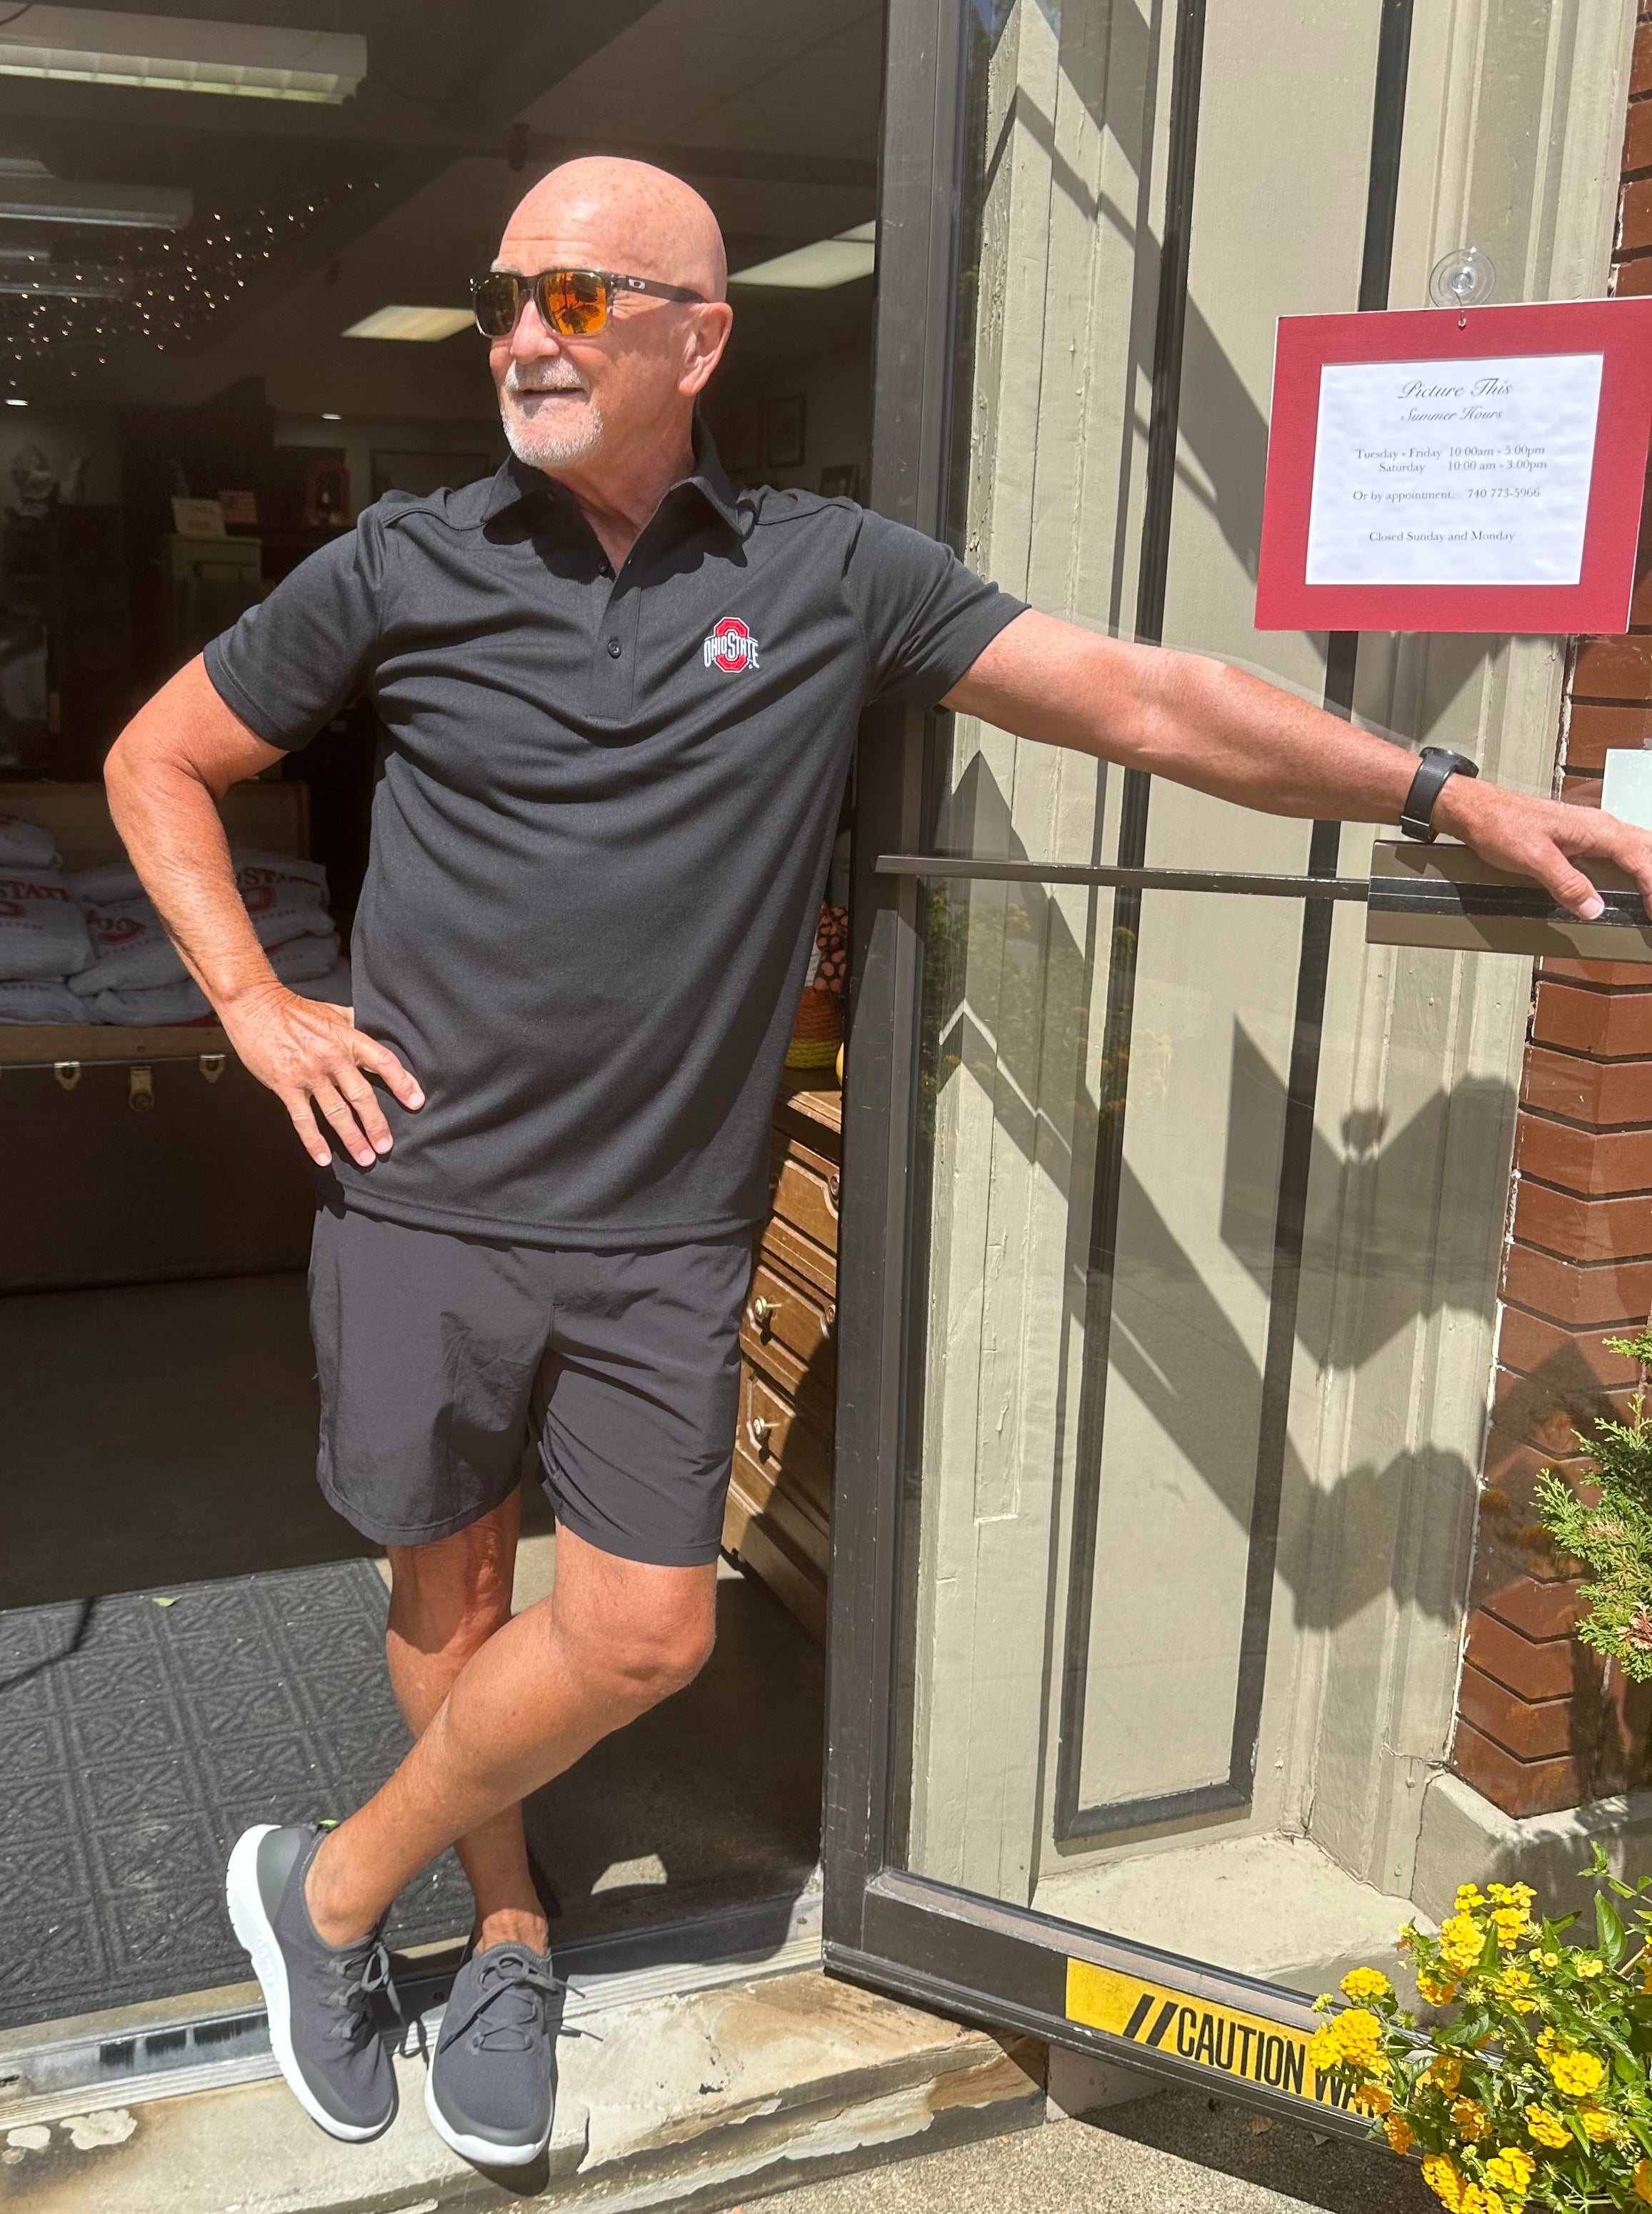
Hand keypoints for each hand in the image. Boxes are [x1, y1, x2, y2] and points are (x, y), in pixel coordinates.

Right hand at [219, 983, 422, 1167]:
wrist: (254, 1005)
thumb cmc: (293, 1009)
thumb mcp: (332, 1012)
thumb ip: (353, 1025)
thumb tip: (371, 1031)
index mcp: (347, 1038)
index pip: (383, 1062)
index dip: (403, 1083)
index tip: (416, 1102)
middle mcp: (332, 1057)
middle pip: (361, 1096)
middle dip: (376, 1124)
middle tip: (386, 1146)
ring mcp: (308, 1073)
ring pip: (336, 1112)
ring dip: (352, 1138)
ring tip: (364, 1158)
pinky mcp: (285, 1085)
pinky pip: (303, 1118)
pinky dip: (314, 1141)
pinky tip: (324, 1158)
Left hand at [1434, 776, 1651, 921]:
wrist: (1477, 810)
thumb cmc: (1500, 824)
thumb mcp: (1533, 859)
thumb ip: (1566, 883)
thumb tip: (1594, 907)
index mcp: (1596, 828)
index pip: (1642, 858)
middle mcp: (1599, 825)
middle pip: (1647, 850)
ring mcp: (1592, 830)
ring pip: (1637, 848)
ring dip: (1648, 871)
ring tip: (1650, 899)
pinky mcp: (1581, 837)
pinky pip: (1620, 851)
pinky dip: (1635, 866)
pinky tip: (1633, 879)